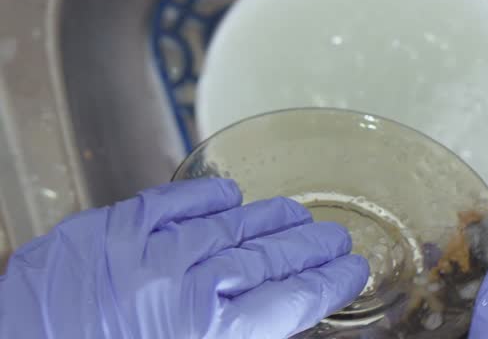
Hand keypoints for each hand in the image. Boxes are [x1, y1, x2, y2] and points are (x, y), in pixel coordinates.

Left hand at [0, 178, 368, 338]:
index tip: (351, 270)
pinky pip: (169, 204)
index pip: (292, 298)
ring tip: (299, 215)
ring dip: (271, 219)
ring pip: (229, 226)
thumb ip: (239, 336)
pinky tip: (231, 195)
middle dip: (312, 248)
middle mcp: (184, 288)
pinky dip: (205, 197)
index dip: (329, 281)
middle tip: (337, 238)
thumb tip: (277, 314)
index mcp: (210, 335)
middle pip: (270, 258)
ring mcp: (144, 254)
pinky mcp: (105, 232)